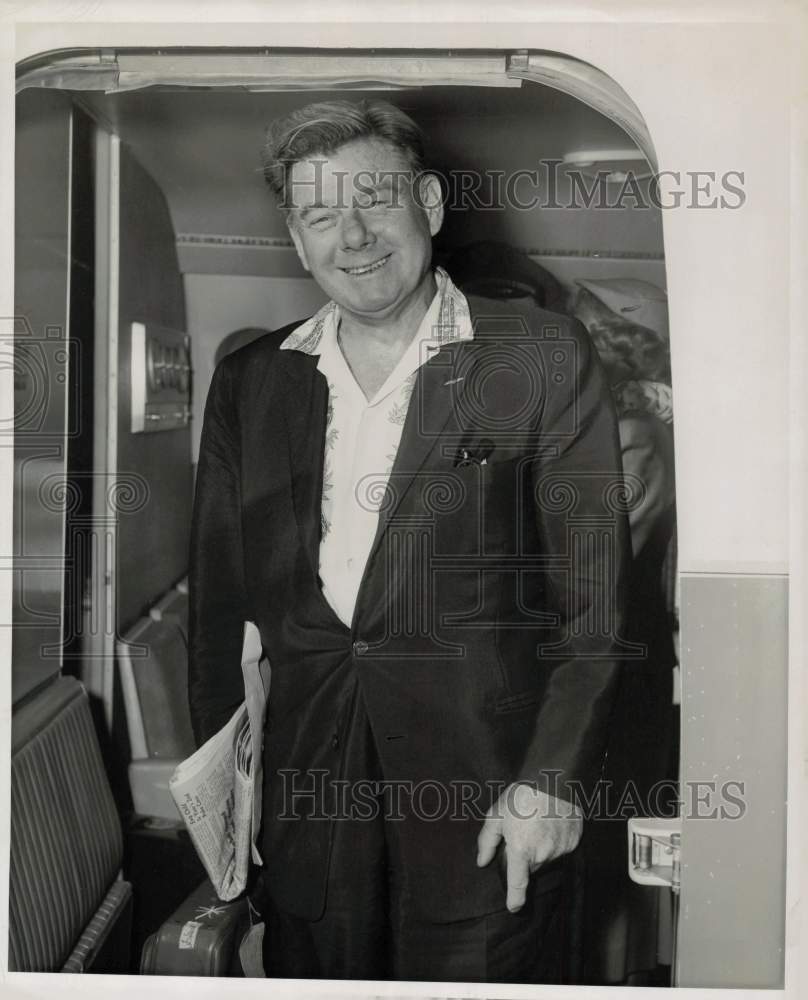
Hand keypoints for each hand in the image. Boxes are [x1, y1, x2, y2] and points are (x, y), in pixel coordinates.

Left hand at [476, 782, 582, 912]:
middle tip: (522, 834)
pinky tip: (550, 824)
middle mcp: (542, 854)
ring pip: (546, 859)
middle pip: (530, 867)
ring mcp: (560, 849)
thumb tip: (482, 862)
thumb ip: (487, 841)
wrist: (555, 779)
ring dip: (539, 849)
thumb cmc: (522, 795)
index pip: (518, 883)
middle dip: (524, 857)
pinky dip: (555, 841)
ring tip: (537, 824)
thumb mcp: (497, 814)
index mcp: (521, 849)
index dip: (515, 899)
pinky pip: (561, 849)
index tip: (514, 907)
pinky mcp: (573, 842)